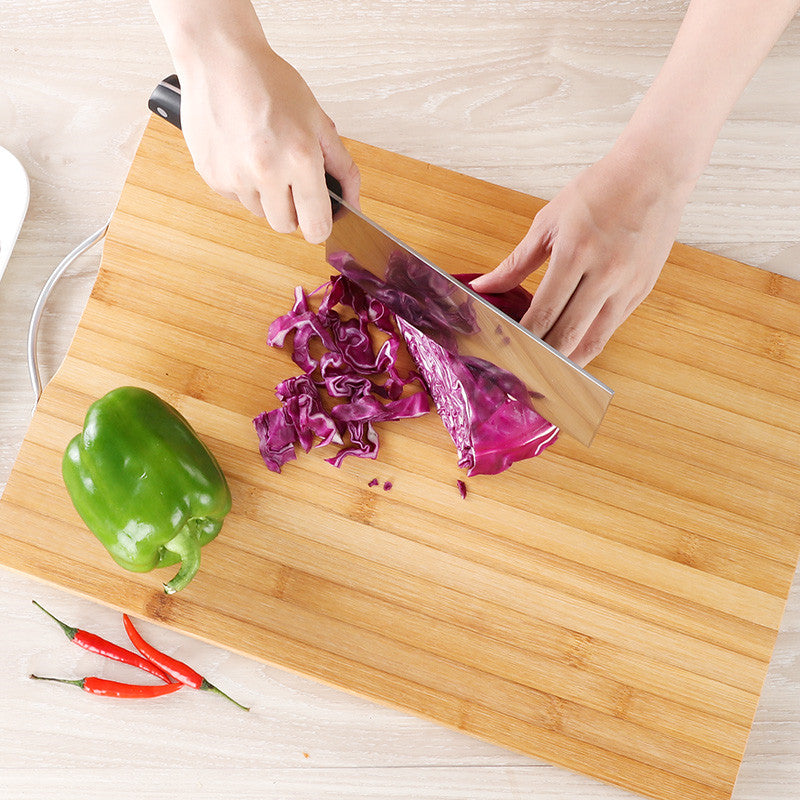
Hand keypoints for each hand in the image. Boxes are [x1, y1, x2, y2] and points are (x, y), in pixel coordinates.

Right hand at [176, 37, 359, 243]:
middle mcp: (266, 172)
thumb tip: (354, 205)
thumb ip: (342, 169)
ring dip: (267, 196)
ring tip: (264, 157)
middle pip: (286, 226)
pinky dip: (244, 184)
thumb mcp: (319, 123)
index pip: (316, 226)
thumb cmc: (270, 84)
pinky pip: (237, 198)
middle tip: (291, 180)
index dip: (321, 226)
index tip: (320, 219)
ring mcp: (236, 177)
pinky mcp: (213, 177)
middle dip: (293, 210)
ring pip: (260, 213)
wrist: (219, 60)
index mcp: (300, 158)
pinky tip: (243, 153)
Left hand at [470, 146, 691, 366]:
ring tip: (545, 375)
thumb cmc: (598, 191)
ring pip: (593, 341)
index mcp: (575, 254)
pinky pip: (611, 329)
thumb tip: (483, 287)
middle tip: (520, 371)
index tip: (505, 351)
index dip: (522, 339)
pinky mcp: (641, 291)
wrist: (655, 173)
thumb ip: (515, 263)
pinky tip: (572, 353)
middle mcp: (604, 274)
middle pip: (567, 334)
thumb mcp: (549, 221)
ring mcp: (627, 286)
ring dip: (567, 363)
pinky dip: (590, 345)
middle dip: (541, 358)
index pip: (542, 313)